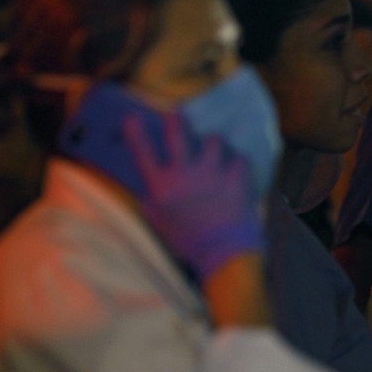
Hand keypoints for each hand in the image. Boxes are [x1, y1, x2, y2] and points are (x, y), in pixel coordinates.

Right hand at [122, 110, 262, 283]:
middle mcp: (183, 175)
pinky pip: (239, 157)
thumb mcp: (159, 223)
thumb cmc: (188, 243)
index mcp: (161, 188)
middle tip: (177, 115)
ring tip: (216, 151)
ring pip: (213, 140)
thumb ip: (150, 201)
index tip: (132, 117)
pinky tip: (238, 171)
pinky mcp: (236, 177)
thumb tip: (144, 185)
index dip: (135, 133)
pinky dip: (239, 163)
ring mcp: (211, 174)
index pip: (142, 153)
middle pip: (177, 133)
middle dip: (177, 120)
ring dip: (214, 144)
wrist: (224, 256)